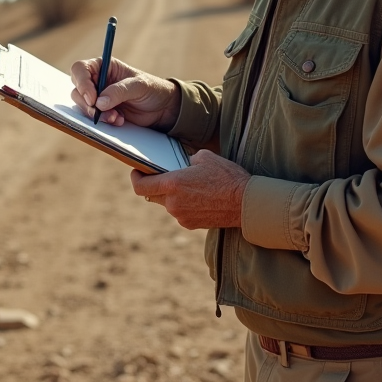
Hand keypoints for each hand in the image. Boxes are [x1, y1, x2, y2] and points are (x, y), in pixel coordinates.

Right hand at [69, 56, 180, 129]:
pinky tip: (119, 120)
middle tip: (98, 112)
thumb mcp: (139, 86)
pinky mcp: (103, 112)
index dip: (82, 82)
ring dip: (96, 114)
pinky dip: (104, 121)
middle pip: (77, 89)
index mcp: (104, 67)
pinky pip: (93, 117)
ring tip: (115, 117)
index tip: (92, 98)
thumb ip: (119, 91)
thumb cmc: (152, 89)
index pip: (81, 69)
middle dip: (87, 104)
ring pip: (83, 105)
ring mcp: (99, 97)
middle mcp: (98, 81)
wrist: (162, 108)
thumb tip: (99, 102)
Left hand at [130, 150, 250, 229]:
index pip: (141, 186)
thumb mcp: (206, 157)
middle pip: (151, 195)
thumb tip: (184, 164)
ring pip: (167, 204)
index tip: (137, 172)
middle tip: (163, 177)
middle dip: (154, 186)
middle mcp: (172, 203)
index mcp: (172, 184)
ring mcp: (181, 216)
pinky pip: (180, 212)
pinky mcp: (190, 224)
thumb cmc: (227, 178)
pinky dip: (184, 205)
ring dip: (172, 196)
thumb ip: (187, 159)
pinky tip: (199, 198)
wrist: (246, 204)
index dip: (136, 178)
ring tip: (190, 187)